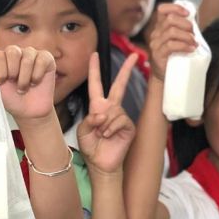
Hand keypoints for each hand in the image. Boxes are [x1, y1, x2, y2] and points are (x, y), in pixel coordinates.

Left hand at [0, 45, 56, 121]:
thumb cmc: (11, 98)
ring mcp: (32, 54)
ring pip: (27, 57)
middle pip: (12, 50)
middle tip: (14, 83)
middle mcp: (17, 53)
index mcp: (2, 58)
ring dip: (25, 77)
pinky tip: (35, 82)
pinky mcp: (46, 59)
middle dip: (12, 71)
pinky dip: (37, 75)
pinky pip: (41, 60)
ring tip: (24, 87)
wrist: (29, 111)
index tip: (1, 82)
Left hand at [77, 52, 136, 173]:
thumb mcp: (83, 130)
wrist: (100, 163)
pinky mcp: (129, 126)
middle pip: (119, 86)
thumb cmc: (90, 146)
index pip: (96, 84)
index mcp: (97, 106)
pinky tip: (108, 136)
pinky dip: (110, 128)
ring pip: (113, 110)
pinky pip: (119, 120)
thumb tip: (103, 114)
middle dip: (126, 70)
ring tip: (101, 134)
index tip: (95, 55)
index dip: (94, 70)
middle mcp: (111, 108)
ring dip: (103, 123)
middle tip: (136, 55)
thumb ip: (89, 119)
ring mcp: (121, 116)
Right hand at [147, 3, 196, 80]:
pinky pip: (171, 45)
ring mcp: (156, 44)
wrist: (167, 74)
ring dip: (187, 36)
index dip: (175, 8)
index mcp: (160, 27)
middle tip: (194, 34)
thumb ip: (184, 29)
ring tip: (194, 43)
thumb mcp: (180, 39)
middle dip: (186, 24)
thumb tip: (194, 19)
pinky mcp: (158, 55)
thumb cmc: (176, 55)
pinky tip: (191, 49)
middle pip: (170, 20)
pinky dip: (184, 46)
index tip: (187, 13)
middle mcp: (156, 33)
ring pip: (171, 32)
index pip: (162, 10)